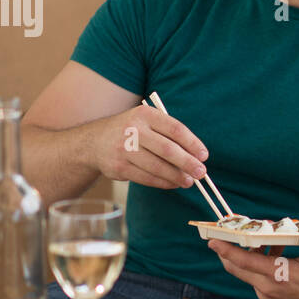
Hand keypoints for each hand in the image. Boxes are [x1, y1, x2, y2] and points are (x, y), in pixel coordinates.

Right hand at [91, 103, 208, 189]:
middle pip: (168, 149)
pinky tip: (172, 183)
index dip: (193, 143)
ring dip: (176, 176)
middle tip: (201, 173)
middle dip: (188, 163)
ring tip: (189, 181)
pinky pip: (146, 177)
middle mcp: (133, 129)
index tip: (204, 155)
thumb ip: (169, 134)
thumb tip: (196, 156)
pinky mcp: (118, 167)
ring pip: (157, 167)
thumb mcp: (147, 122)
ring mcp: (124, 149)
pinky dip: (163, 183)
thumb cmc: (131, 131)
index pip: (175, 129)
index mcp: (145, 114)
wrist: (94, 142)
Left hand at [207, 232, 298, 298]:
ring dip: (248, 254)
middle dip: (227, 250)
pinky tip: (276, 250)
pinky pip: (256, 277)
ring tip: (263, 238)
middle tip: (224, 233)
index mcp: (278, 277)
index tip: (212, 240)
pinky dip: (258, 262)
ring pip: (246, 272)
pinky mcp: (271, 296)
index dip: (227, 250)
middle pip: (236, 268)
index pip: (244, 262)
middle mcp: (268, 288)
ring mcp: (268, 294)